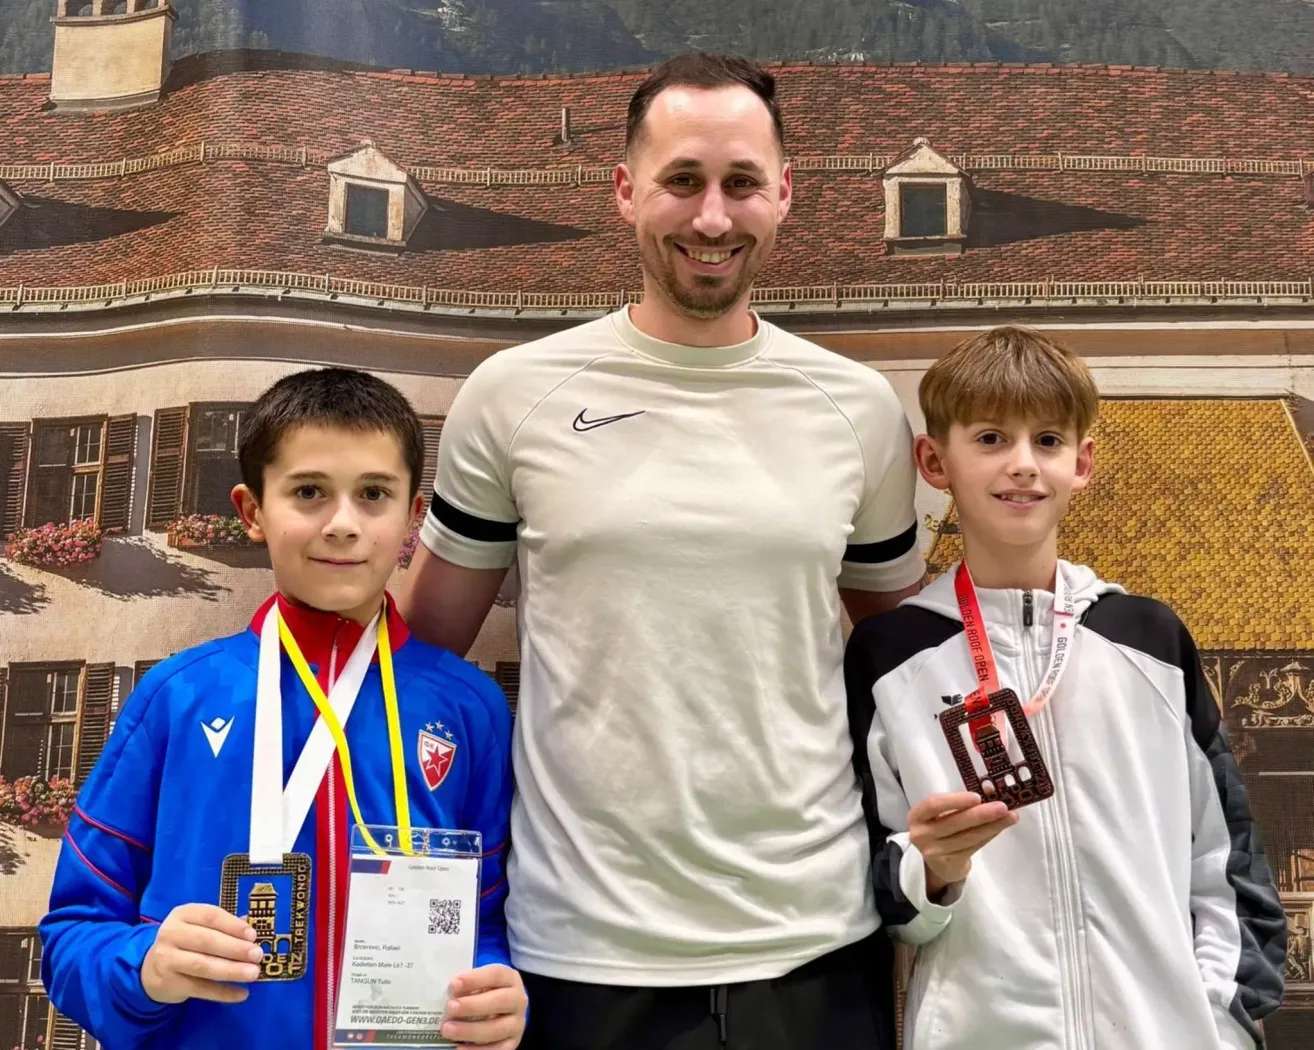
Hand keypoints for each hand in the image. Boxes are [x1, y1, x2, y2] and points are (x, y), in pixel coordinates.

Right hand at [141, 903, 263, 1003]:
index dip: (233, 925)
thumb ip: (223, 927)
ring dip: (231, 970)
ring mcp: (166, 959)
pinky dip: (222, 992)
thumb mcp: (200, 927)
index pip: (210, 916)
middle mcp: (171, 934)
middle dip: (235, 948)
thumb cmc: (186, 942)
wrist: (151, 969)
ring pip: (202, 965)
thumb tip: (252, 935)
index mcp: (183, 914)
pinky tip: (241, 994)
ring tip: (253, 973)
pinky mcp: (168, 982)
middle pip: (207, 941)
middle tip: (257, 955)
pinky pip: (199, 989)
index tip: (253, 935)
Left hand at [441, 964, 526, 1048]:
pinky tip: (458, 1047)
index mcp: (510, 978)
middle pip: (500, 1001)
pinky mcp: (512, 1043)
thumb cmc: (485, 992)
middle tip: (450, 1008)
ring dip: (470, 1030)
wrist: (503, 1011)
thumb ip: (468, 985)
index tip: (454, 985)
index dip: (475, 979)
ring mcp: (517, 1023)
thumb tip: (451, 993)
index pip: (496, 975)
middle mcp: (518, 1000)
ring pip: (497, 1028)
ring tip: (447, 1029)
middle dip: (473, 1005)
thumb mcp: (480, 982)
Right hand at [908, 791, 1018, 895]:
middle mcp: (922, 835)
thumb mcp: (941, 814)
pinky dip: (989, 836)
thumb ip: (959, 804)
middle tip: (1002, 806)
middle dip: (981, 814)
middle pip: (955, 822)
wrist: (936, 862)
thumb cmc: (939, 828)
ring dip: (992, 826)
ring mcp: (935, 852)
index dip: (955, 800)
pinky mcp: (950, 864)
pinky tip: (1000, 828)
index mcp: (917, 816)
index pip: (933, 804)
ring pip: (968, 837)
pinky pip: (974, 847)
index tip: (977, 797)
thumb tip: (989, 791)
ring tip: (1011, 816)